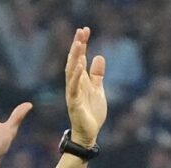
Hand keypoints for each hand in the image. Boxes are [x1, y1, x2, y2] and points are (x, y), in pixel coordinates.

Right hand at [65, 27, 106, 145]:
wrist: (89, 133)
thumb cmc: (91, 113)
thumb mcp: (98, 90)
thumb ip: (97, 74)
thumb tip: (99, 56)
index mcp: (80, 80)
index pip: (79, 58)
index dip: (82, 44)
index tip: (85, 30)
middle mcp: (74, 84)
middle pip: (74, 61)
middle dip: (77, 45)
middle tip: (81, 30)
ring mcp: (73, 93)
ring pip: (71, 71)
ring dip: (75, 56)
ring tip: (80, 43)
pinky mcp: (74, 103)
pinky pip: (73, 87)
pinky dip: (76, 75)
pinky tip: (80, 64)